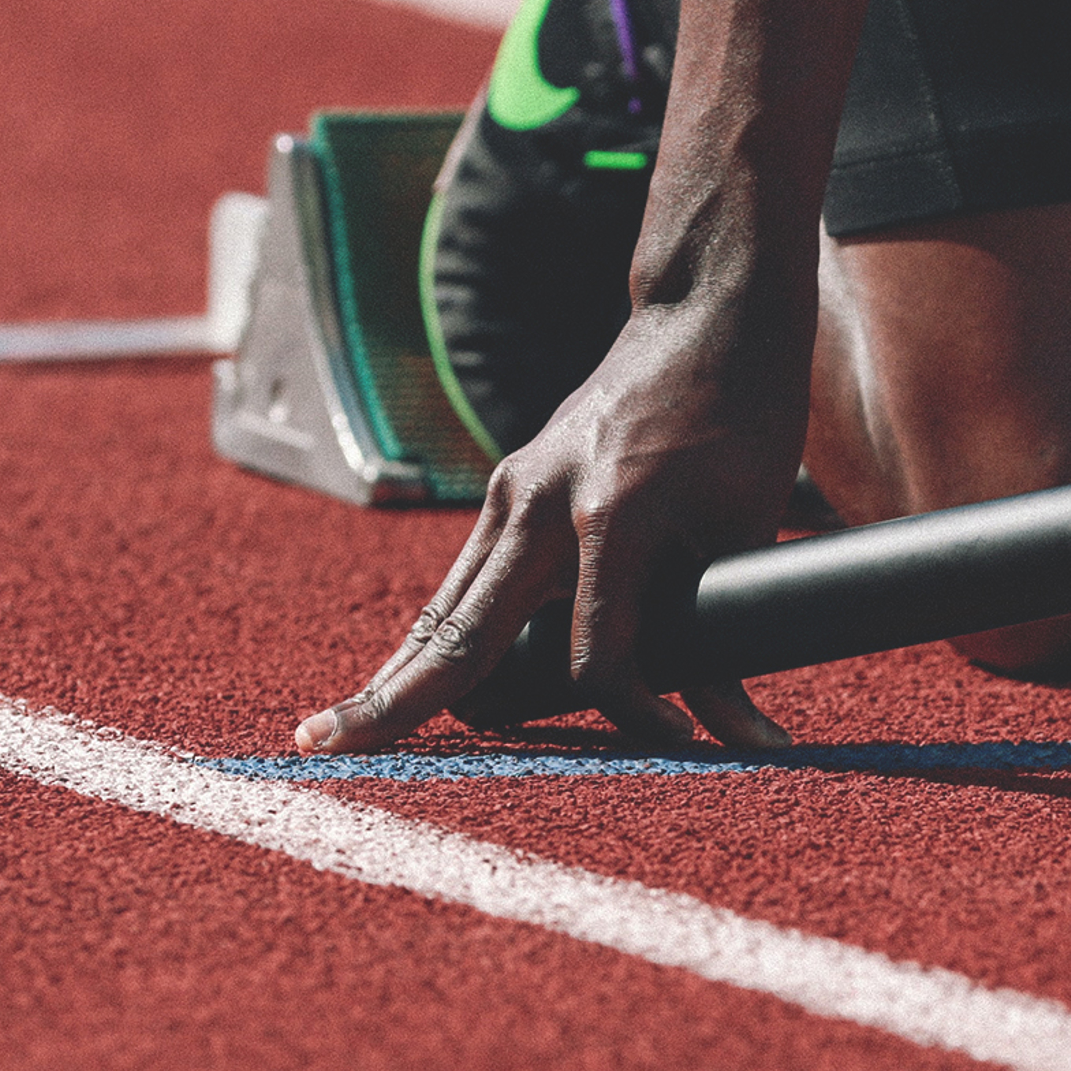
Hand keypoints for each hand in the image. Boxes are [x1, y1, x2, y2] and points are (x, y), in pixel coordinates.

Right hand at [295, 299, 810, 751]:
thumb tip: (743, 737)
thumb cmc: (741, 419)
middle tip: (324, 751)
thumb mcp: (746, 530)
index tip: (681, 745)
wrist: (707, 318)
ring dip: (402, 674)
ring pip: (445, 609)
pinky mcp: (510, 490)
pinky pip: (464, 581)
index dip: (638, 716)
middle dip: (398, 701)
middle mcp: (539, 504)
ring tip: (339, 734)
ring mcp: (514, 493)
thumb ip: (728, 635)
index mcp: (609, 516)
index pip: (596, 658)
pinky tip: (402, 680)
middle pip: (459, 635)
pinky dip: (437, 636)